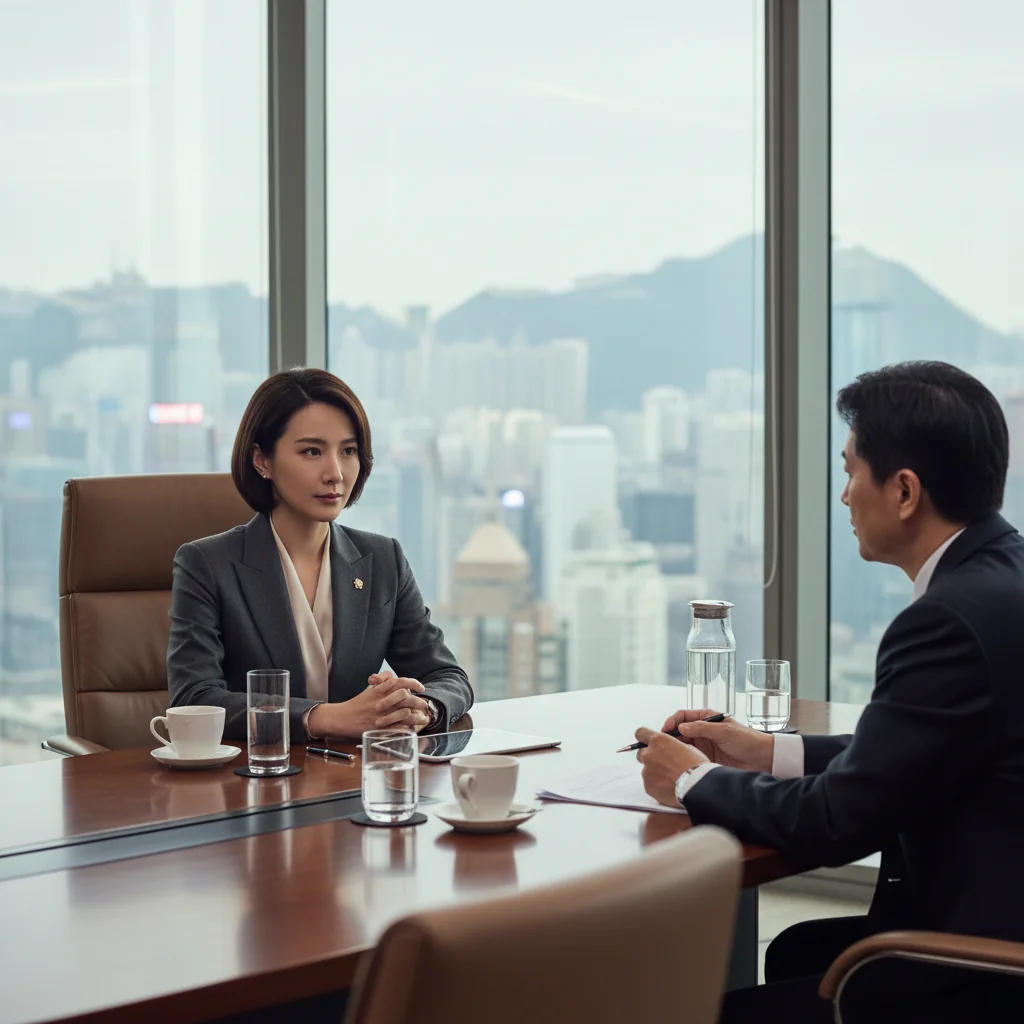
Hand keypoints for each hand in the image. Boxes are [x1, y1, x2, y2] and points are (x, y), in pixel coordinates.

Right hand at [307, 673, 428, 737]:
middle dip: (419, 701)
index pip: (401, 682)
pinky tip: (412, 728)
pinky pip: (398, 728)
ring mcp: (382, 715)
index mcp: (381, 690)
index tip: (421, 688)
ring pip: (406, 713)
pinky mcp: (380, 728)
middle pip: (407, 698)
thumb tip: (393, 675)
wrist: (342, 718)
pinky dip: (407, 727)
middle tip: (424, 705)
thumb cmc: (357, 703)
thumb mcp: (370, 688)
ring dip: (417, 716)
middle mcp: (383, 701)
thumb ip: (382, 680)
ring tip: (423, 718)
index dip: (414, 683)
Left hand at [635, 727, 708, 807]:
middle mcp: (648, 754)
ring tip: (670, 779)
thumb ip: (672, 746)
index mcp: (658, 741)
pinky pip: (649, 783)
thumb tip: (669, 749)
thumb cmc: (696, 765)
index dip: (644, 738)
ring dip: (654, 772)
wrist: (696, 786)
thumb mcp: (687, 747)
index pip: (641, 733)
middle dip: (650, 757)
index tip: (648, 742)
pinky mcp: (648, 786)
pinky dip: (657, 785)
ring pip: (646, 770)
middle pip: (642, 753)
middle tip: (664, 764)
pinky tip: (669, 787)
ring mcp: (646, 771)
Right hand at [662, 708, 774, 772]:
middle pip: (679, 730)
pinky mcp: (705, 759)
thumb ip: (702, 728)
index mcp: (706, 718)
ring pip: (682, 745)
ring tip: (668, 754)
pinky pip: (689, 757)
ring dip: (675, 748)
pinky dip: (682, 758)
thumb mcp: (725, 731)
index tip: (666, 729)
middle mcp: (702, 731)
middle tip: (663, 744)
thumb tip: (681, 727)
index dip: (672, 721)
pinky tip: (678, 762)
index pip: (683, 716)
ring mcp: (703, 745)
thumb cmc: (747, 740)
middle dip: (670, 736)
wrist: (763, 759)